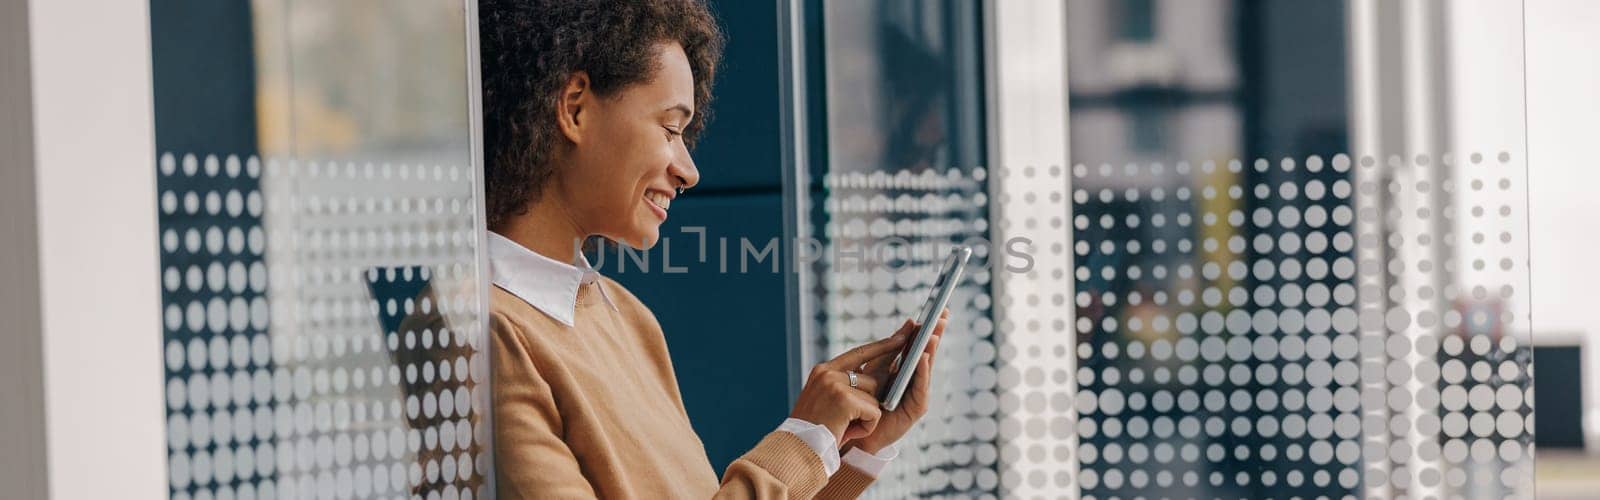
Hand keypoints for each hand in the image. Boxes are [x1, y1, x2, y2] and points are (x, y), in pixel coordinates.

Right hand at [788, 328, 909, 444]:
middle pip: (872, 380)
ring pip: (874, 397)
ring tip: (843, 427)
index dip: (882, 346)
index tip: (902, 337)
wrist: (798, 450)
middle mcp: (828, 373)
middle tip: (850, 420)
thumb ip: (842, 385)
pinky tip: (846, 432)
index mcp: (823, 370)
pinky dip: (866, 427)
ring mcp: (835, 385)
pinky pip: (874, 412)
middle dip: (870, 403)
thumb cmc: (813, 430)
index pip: (859, 353)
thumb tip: (872, 378)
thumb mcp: (823, 400)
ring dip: (866, 418)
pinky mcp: (844, 400)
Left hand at [847, 308, 947, 453]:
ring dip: (930, 350)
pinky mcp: (916, 408)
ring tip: (933, 334)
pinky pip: (920, 387)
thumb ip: (889, 351)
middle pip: (927, 353)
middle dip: (935, 334)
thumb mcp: (875, 370)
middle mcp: (914, 380)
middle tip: (943, 315)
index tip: (937, 308)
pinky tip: (921, 358)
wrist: (854, 433)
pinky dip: (921, 372)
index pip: (918, 345)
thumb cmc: (862, 401)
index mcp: (905, 369)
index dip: (927, 328)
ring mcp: (917, 393)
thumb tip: (908, 324)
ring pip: (926, 368)